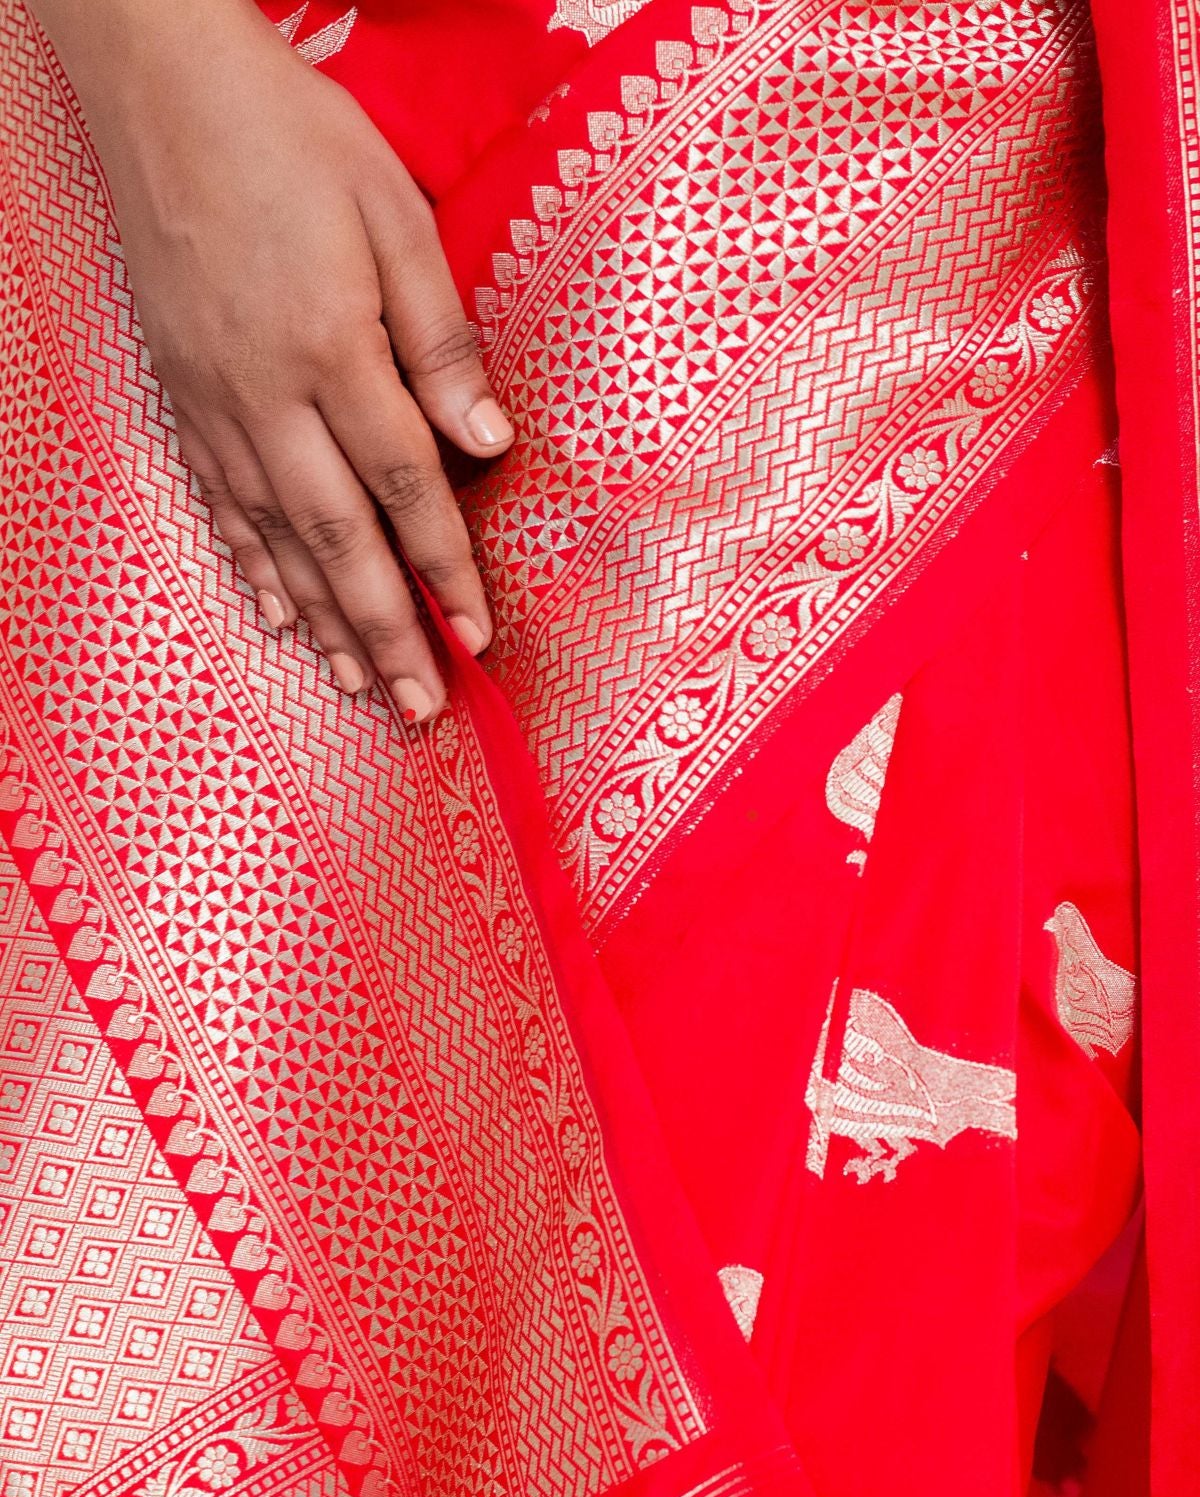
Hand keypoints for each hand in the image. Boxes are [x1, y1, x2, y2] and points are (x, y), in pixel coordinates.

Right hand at [33, 0, 510, 719]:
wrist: (166, 90)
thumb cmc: (295, 136)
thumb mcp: (395, 214)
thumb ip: (441, 337)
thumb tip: (488, 441)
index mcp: (331, 348)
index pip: (406, 486)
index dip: (446, 568)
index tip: (477, 636)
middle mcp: (267, 394)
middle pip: (340, 538)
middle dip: (387, 630)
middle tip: (420, 706)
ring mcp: (216, 401)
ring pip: (276, 536)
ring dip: (323, 620)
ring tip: (360, 686)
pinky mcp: (183, 396)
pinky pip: (221, 502)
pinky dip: (254, 567)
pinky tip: (281, 614)